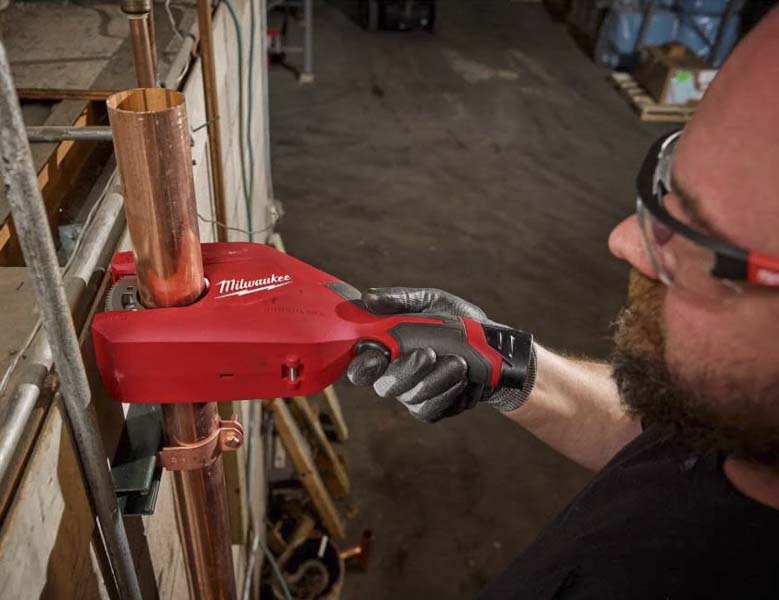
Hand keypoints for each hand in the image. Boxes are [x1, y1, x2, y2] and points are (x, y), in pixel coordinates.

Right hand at [347, 288, 536, 421]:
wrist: (493, 347)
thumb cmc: (455, 321)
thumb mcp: (431, 301)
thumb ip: (400, 299)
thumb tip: (368, 296)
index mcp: (385, 349)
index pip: (360, 364)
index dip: (361, 365)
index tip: (375, 356)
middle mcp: (394, 375)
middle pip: (384, 386)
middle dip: (404, 371)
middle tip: (427, 354)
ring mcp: (412, 395)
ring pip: (411, 396)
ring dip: (435, 379)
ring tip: (458, 361)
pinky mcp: (432, 409)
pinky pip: (431, 408)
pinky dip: (447, 392)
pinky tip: (462, 377)